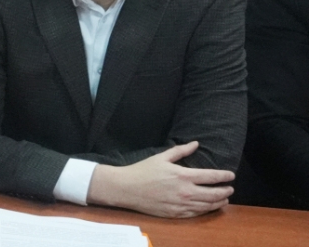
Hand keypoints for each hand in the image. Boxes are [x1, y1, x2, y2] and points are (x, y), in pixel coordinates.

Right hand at [88, 141, 234, 217]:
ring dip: (219, 202)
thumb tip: (195, 144)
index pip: (211, 177)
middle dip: (225, 191)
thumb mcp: (161, 157)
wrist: (127, 188)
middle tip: (230, 189)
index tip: (231, 175)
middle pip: (214, 194)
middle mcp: (185, 192)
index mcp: (182, 175)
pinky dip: (205, 210)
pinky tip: (208, 207)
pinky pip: (195, 213)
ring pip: (207, 206)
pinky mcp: (175, 213)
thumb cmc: (143, 171)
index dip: (224, 176)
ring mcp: (181, 204)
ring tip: (224, 199)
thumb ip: (181, 150)